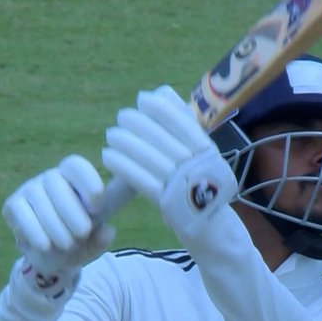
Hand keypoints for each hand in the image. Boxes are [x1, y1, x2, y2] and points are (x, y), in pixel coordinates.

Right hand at [2, 154, 115, 280]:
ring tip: (68, 244)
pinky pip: (22, 213)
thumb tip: (108, 231)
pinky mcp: (12, 205)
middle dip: (72, 209)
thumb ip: (103, 237)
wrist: (51, 258)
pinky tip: (46, 246)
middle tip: (83, 232)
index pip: (76, 166)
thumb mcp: (94, 242)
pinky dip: (35, 232)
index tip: (97, 207)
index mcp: (75, 178)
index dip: (87, 182)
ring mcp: (29, 188)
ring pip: (38, 197)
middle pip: (55, 180)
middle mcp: (50, 177)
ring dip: (55, 224)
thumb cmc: (77, 240)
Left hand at [102, 85, 236, 241]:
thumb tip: (163, 91)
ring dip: (125, 142)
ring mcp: (183, 185)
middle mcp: (198, 165)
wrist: (212, 229)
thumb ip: (183, 123)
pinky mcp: (168, 204)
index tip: (141, 100)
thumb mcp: (202, 153)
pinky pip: (141, 180)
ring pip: (149, 157)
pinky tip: (109, 156)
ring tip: (111, 135)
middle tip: (121, 117)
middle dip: (137, 123)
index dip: (159, 107)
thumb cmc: (203, 186)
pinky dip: (123, 165)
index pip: (181, 121)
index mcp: (208, 150)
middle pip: (162, 137)